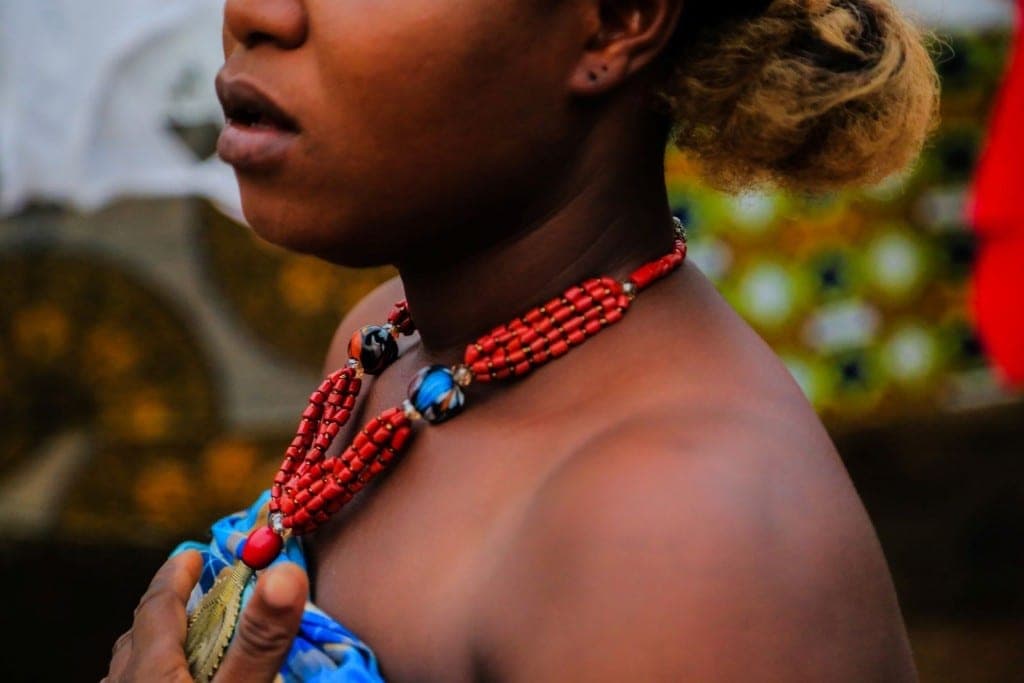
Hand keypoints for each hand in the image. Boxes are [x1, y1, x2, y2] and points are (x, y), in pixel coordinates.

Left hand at [104, 549, 307, 681]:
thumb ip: (258, 639)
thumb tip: (285, 571)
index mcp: (149, 668)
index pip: (157, 605)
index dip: (177, 575)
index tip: (193, 554)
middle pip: (140, 635)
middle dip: (169, 607)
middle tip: (197, 594)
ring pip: (132, 668)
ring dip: (159, 646)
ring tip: (187, 641)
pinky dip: (153, 677)